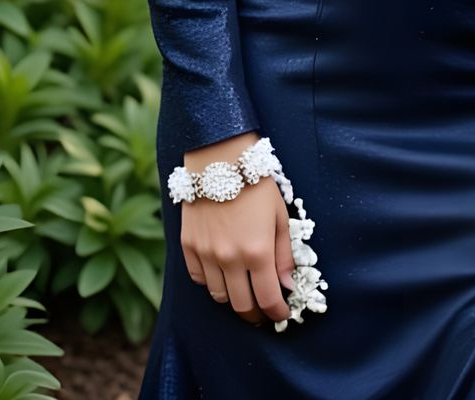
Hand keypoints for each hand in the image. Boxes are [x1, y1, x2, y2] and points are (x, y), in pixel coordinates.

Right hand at [179, 132, 294, 325]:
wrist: (219, 160)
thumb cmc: (256, 184)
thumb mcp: (279, 216)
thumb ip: (283, 254)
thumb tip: (287, 286)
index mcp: (257, 252)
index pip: (267, 299)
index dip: (276, 313)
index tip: (281, 315)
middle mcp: (230, 259)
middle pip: (241, 305)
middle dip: (255, 314)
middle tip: (263, 311)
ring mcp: (206, 255)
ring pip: (219, 296)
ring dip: (234, 299)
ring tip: (244, 291)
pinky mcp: (188, 248)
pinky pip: (199, 279)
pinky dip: (212, 282)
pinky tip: (222, 273)